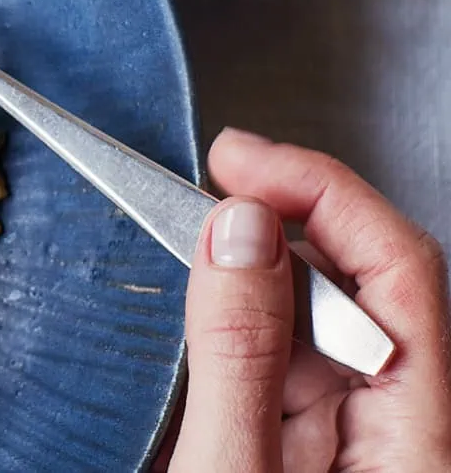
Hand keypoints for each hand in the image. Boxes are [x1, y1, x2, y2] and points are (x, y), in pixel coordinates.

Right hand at [167, 128, 450, 471]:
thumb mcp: (230, 472)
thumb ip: (236, 354)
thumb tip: (236, 231)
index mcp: (417, 438)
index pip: (396, 263)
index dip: (316, 187)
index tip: (236, 160)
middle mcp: (408, 434)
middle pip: (363, 284)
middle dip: (278, 224)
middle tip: (205, 190)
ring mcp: (371, 447)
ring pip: (324, 324)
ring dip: (254, 280)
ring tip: (185, 260)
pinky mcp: (327, 460)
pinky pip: (295, 370)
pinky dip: (245, 331)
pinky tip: (202, 336)